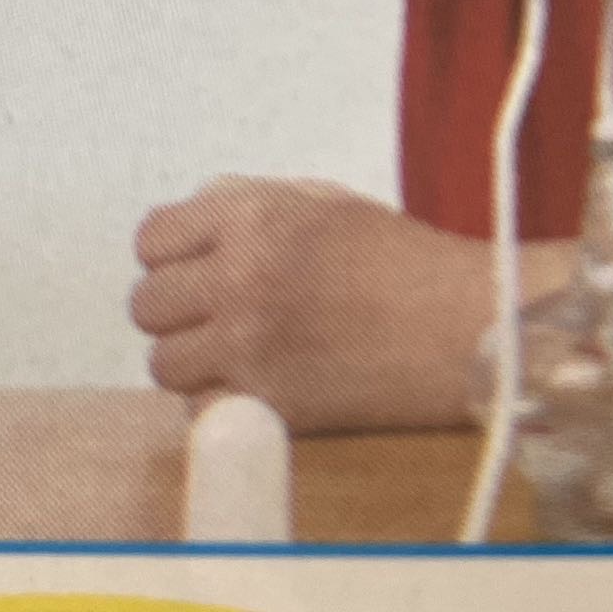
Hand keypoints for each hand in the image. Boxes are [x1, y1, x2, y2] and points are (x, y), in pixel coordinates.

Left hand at [130, 176, 486, 432]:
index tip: (195, 272)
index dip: (172, 257)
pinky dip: (223, 403)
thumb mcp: (328, 204)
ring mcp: (251, 344)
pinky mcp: (268, 402)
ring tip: (243, 355)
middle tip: (223, 317)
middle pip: (147, 304)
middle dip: (180, 310)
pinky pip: (200, 409)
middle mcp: (242, 276)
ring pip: (164, 362)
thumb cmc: (408, 264)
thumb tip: (193, 214)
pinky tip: (263, 385)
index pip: (152, 239)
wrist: (465, 327)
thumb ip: (253, 203)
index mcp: (255, 217)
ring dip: (196, 361)